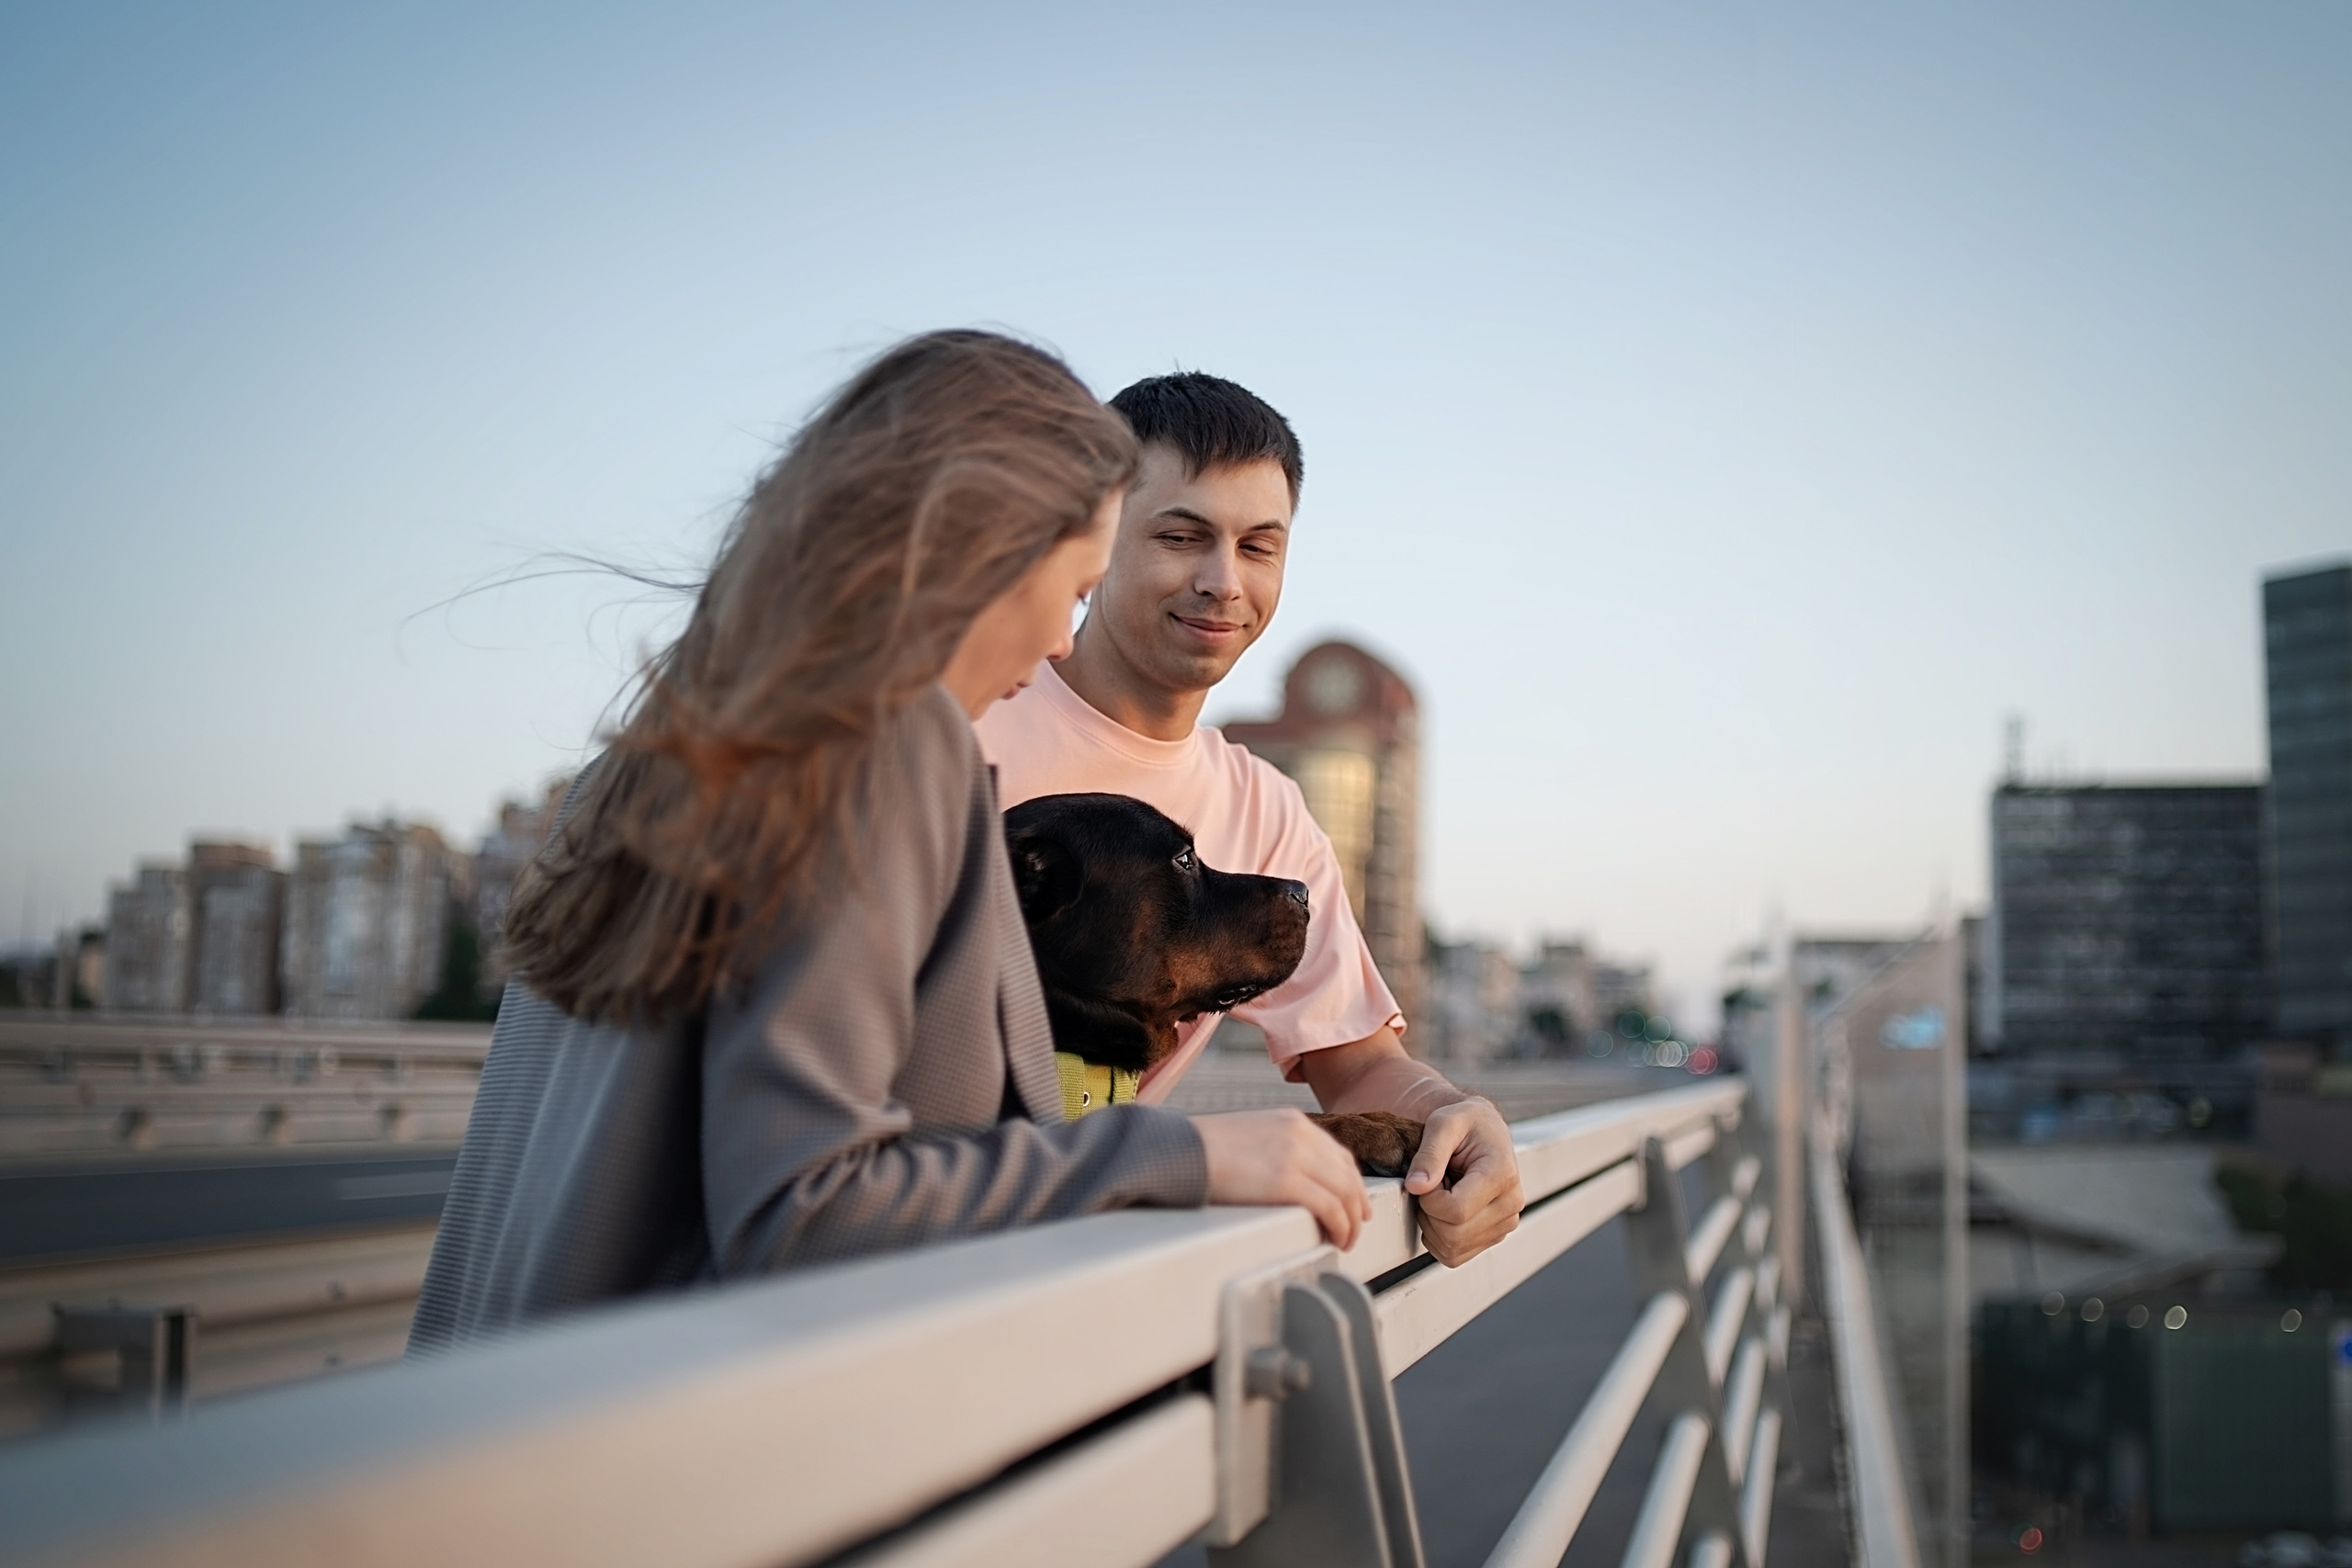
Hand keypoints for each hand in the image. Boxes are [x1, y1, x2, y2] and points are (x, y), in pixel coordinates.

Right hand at [1192, 1109, 1371, 1250]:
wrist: (1179, 1151)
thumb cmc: (1202, 1150)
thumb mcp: (1249, 1138)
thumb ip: (1275, 1152)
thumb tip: (1289, 1182)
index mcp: (1291, 1120)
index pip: (1336, 1152)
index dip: (1352, 1181)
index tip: (1355, 1202)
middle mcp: (1300, 1133)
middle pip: (1347, 1172)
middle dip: (1357, 1204)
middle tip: (1357, 1227)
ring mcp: (1296, 1155)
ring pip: (1345, 1192)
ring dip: (1351, 1221)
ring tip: (1344, 1240)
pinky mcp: (1287, 1180)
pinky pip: (1330, 1208)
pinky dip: (1340, 1226)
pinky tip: (1334, 1238)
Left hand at [1405, 1096, 1521, 1265]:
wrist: (1482, 1129)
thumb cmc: (1465, 1122)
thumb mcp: (1443, 1123)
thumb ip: (1429, 1153)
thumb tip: (1416, 1186)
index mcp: (1502, 1174)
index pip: (1456, 1211)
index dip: (1428, 1199)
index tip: (1426, 1177)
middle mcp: (1511, 1204)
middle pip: (1454, 1235)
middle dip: (1429, 1213)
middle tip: (1431, 1185)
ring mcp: (1505, 1223)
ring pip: (1453, 1249)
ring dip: (1433, 1226)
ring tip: (1440, 1194)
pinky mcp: (1494, 1235)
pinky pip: (1455, 1256)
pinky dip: (1438, 1238)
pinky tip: (1442, 1211)